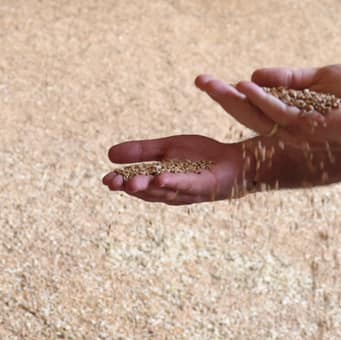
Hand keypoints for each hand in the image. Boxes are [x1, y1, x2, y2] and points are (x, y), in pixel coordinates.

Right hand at [102, 134, 248, 205]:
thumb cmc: (202, 157)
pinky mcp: (204, 186)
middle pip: (147, 191)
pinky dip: (174, 183)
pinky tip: (161, 178)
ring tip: (131, 182)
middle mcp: (171, 190)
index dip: (121, 183)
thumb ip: (141, 152)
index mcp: (159, 180)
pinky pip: (187, 185)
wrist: (235, 160)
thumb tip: (108, 154)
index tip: (105, 180)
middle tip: (112, 183)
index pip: (136, 184)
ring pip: (164, 191)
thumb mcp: (167, 149)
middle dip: (129, 187)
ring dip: (147, 187)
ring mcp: (187, 190)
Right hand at [201, 63, 340, 152]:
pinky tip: (247, 86)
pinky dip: (263, 100)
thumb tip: (255, 75)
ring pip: (260, 118)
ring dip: (235, 100)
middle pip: (249, 115)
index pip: (255, 106)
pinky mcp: (314, 130)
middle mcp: (292, 128)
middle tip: (199, 80)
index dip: (232, 94)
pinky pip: (282, 115)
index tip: (208, 80)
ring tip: (213, 84)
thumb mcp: (321, 79)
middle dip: (223, 98)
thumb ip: (290, 79)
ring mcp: (302, 132)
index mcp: (293, 116)